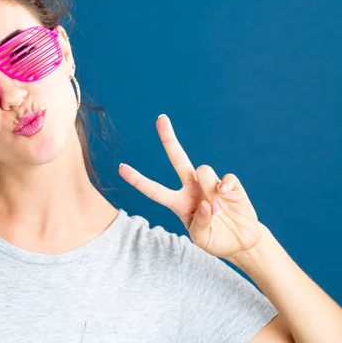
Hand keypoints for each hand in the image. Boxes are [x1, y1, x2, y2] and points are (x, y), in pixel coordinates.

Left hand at [119, 114, 263, 260]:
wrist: (240, 242)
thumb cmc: (215, 239)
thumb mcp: (202, 238)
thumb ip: (201, 223)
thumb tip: (207, 203)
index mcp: (177, 202)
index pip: (154, 190)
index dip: (138, 180)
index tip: (120, 168)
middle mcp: (191, 188)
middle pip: (177, 159)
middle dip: (169, 138)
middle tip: (160, 118)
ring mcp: (210, 184)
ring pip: (203, 171)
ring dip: (209, 190)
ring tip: (218, 211)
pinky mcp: (230, 185)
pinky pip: (225, 178)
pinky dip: (226, 186)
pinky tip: (226, 196)